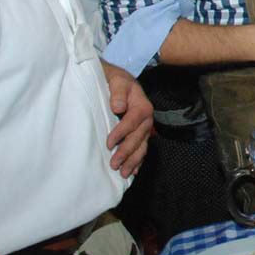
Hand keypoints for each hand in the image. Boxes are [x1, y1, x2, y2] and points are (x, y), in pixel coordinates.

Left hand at [100, 61, 153, 177]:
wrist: (119, 82)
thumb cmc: (116, 81)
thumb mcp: (117, 80)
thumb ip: (118, 92)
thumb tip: (118, 107)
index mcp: (142, 105)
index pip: (132, 121)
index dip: (121, 133)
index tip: (109, 143)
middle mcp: (146, 119)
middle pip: (138, 137)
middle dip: (127, 152)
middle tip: (114, 164)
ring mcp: (145, 128)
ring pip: (142, 146)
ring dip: (133, 160)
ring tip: (124, 173)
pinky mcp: (140, 134)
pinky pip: (142, 148)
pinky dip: (138, 160)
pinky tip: (133, 171)